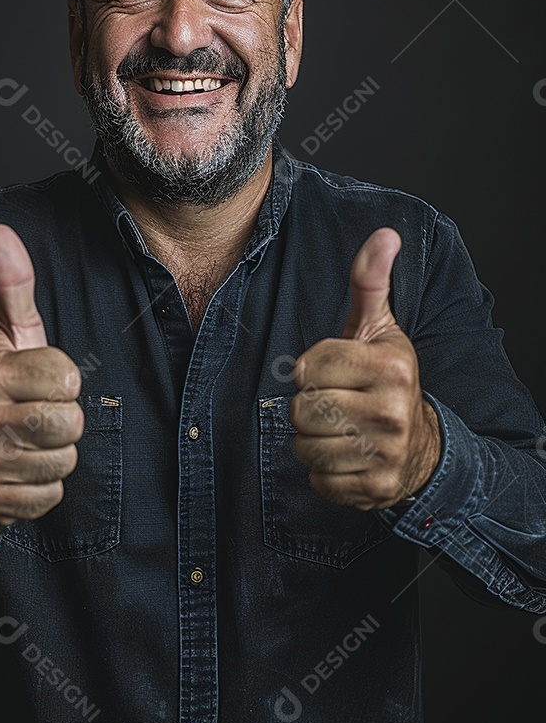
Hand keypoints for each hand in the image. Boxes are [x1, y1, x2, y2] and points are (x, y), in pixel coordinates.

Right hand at [0, 224, 82, 524]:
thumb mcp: (6, 331)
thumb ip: (13, 283)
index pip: (67, 376)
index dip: (63, 377)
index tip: (40, 379)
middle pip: (69, 421)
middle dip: (65, 418)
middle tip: (38, 411)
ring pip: (64, 460)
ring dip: (57, 453)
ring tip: (30, 440)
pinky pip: (51, 496)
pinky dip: (45, 486)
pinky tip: (24, 468)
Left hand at [289, 228, 440, 510]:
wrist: (420, 445)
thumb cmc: (386, 379)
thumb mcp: (377, 329)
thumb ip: (370, 283)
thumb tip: (384, 234)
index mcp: (390, 366)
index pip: (307, 367)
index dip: (310, 370)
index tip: (332, 373)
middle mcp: (392, 410)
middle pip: (302, 409)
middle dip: (309, 407)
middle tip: (335, 403)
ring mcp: (387, 452)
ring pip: (305, 447)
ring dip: (312, 440)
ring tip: (339, 430)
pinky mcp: (376, 488)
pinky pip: (317, 480)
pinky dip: (323, 472)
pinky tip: (346, 456)